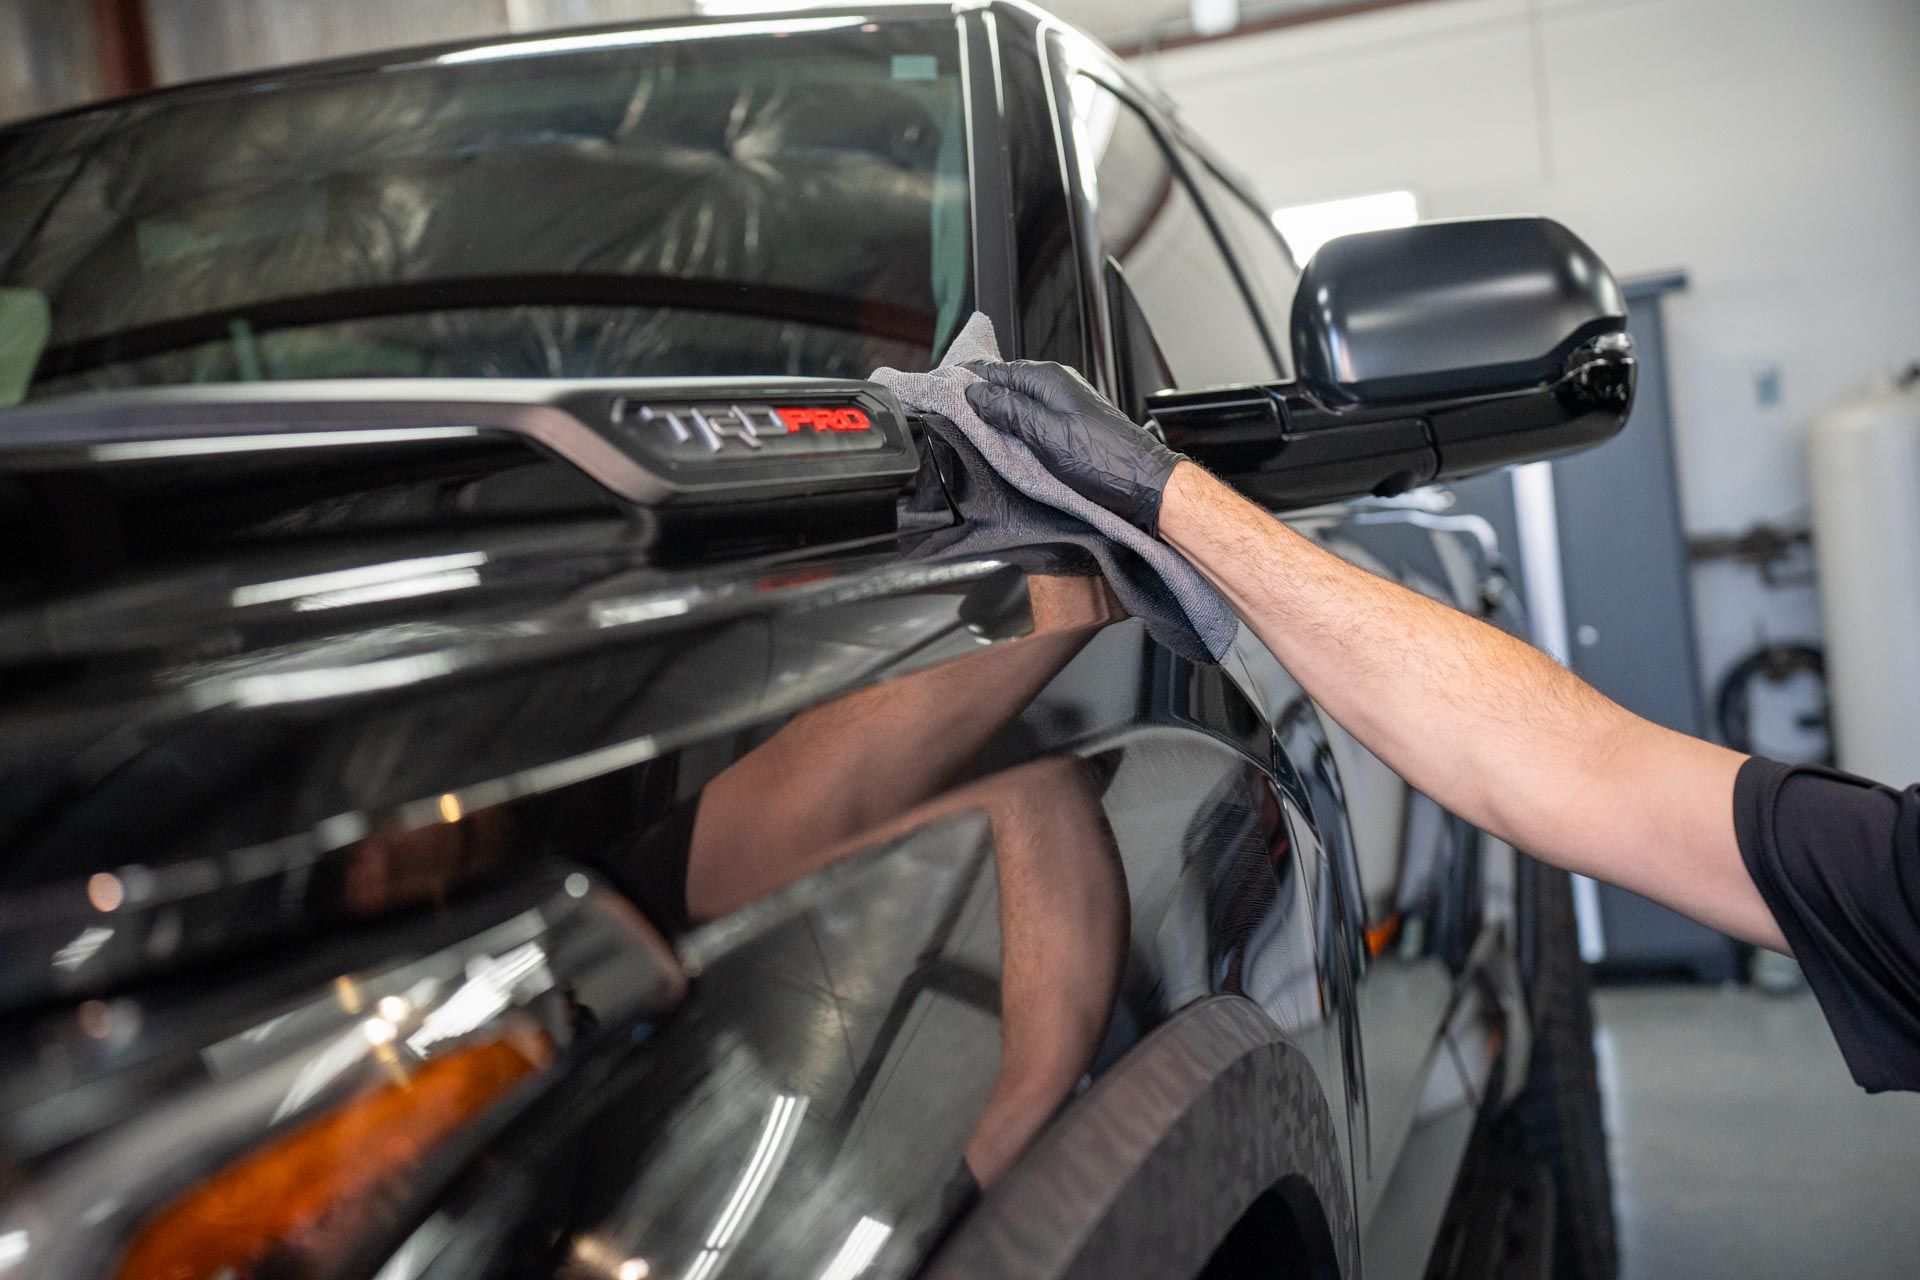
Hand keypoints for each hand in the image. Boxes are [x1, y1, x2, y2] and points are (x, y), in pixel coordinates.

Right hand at [963, 360, 1184, 533]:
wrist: (1142, 482)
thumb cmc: (1102, 459)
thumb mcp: (1043, 432)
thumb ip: (1007, 409)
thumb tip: (976, 394)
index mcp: (1047, 378)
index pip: (994, 371)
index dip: (967, 379)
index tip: (942, 388)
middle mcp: (1056, 385)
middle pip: (1005, 384)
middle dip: (978, 394)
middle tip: (950, 408)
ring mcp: (1064, 404)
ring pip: (1018, 401)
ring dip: (995, 411)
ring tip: (972, 423)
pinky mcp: (1070, 425)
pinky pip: (1032, 418)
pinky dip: (1014, 425)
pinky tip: (1006, 438)